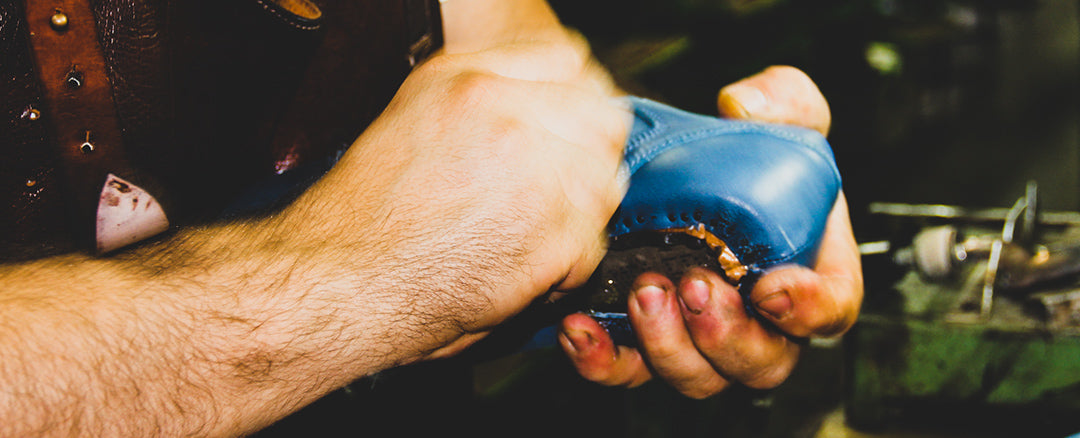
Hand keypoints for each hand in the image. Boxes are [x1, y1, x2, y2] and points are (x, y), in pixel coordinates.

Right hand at [287, 35, 631, 364]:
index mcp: (472, 81)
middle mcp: (508, 118)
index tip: (566, 128)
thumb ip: (483, 90)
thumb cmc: (367, 212)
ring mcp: (537, 176)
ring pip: (605, 182)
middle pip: (602, 121)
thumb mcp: (413, 113)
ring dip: (580, 210)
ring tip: (532, 230)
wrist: (344, 279)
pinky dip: (566, 264)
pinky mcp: (553, 237)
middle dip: (587, 155)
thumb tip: (541, 93)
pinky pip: (594, 242)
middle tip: (558, 187)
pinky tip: (524, 265)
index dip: (575, 101)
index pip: (570, 64)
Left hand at [558, 66, 862, 397]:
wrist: (669, 167)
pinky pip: (626, 370)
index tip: (774, 289)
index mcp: (806, 272)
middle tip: (693, 285)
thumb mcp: (777, 110)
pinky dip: (603, 358)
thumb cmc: (739, 154)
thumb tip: (746, 108)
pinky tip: (580, 325)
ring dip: (668, 346)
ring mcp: (699, 337)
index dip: (809, 310)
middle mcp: (757, 319)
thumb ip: (783, 99)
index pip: (831, 312)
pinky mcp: (643, 341)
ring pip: (698, 376)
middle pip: (763, 362)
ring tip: (641, 292)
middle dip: (728, 335)